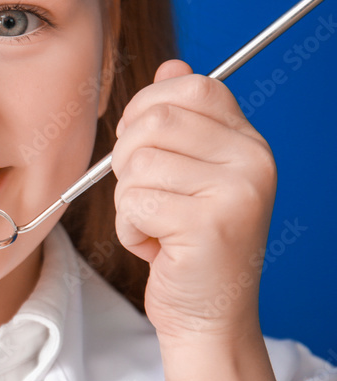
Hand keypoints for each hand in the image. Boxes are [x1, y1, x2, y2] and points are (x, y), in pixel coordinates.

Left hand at [110, 59, 276, 343]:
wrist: (208, 315)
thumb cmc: (187, 242)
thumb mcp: (187, 172)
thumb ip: (180, 119)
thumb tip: (171, 64)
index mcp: (248, 141)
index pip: (191, 86)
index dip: (148, 108)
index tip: (143, 145)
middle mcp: (252, 160)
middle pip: (152, 122)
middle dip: (128, 159)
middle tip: (147, 194)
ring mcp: (236, 192)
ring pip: (136, 163)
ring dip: (129, 199)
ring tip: (157, 224)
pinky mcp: (210, 225)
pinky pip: (134, 202)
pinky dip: (130, 229)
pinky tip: (156, 247)